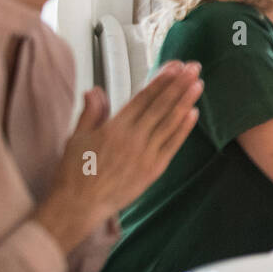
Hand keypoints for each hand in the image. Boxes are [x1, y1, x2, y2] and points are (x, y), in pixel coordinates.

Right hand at [37, 62, 202, 251]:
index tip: (175, 66)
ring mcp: (146, 155)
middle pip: (161, 106)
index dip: (161, 80)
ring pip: (170, 122)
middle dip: (179, 84)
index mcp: (115, 127)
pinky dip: (183, 129)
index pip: (144, 97)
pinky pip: (172, 145)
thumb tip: (95, 91)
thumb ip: (91, 112)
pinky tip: (193, 114)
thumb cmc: (74, 172)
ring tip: (198, 84)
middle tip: (193, 68)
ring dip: (185, 102)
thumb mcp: (76, 137)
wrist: (79, 206)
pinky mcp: (153, 170)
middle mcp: (133, 138)